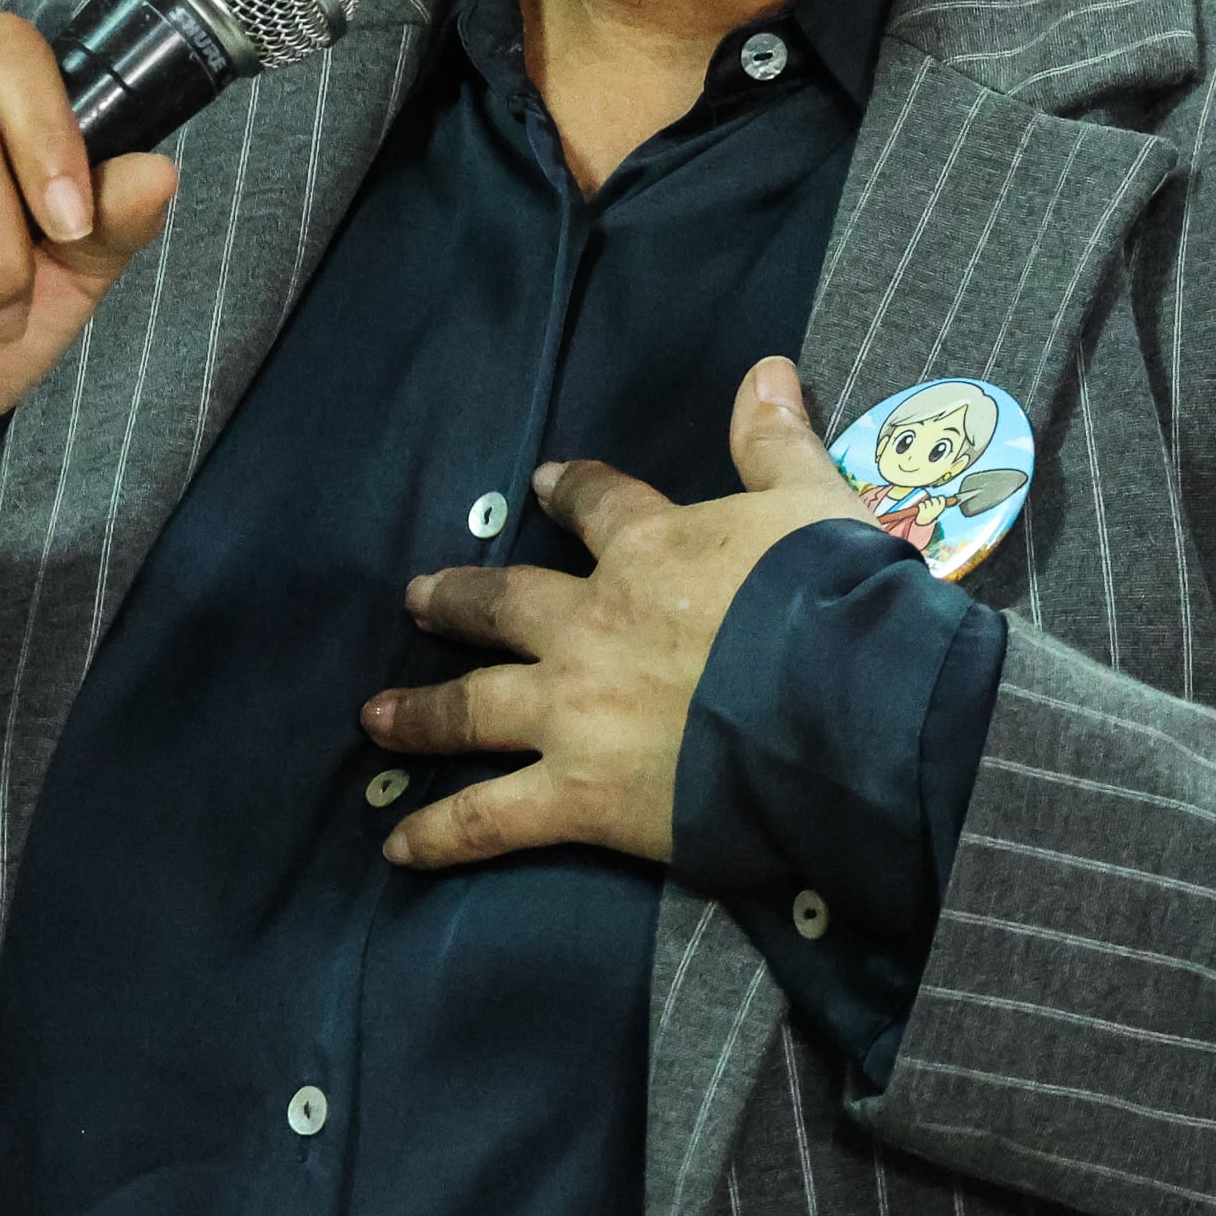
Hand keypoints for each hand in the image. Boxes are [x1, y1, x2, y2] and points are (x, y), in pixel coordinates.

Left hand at [363, 356, 870, 869]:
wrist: (842, 708)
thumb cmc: (834, 602)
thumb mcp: (813, 504)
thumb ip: (776, 443)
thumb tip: (766, 368)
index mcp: (649, 549)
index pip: (594, 506)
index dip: (565, 492)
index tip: (540, 484)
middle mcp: (591, 624)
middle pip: (504, 605)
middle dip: (457, 601)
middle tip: (416, 598)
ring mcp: (573, 711)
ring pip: (474, 706)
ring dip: (422, 712)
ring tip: (373, 715)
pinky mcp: (578, 794)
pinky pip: (491, 817)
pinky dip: (442, 833)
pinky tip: (396, 847)